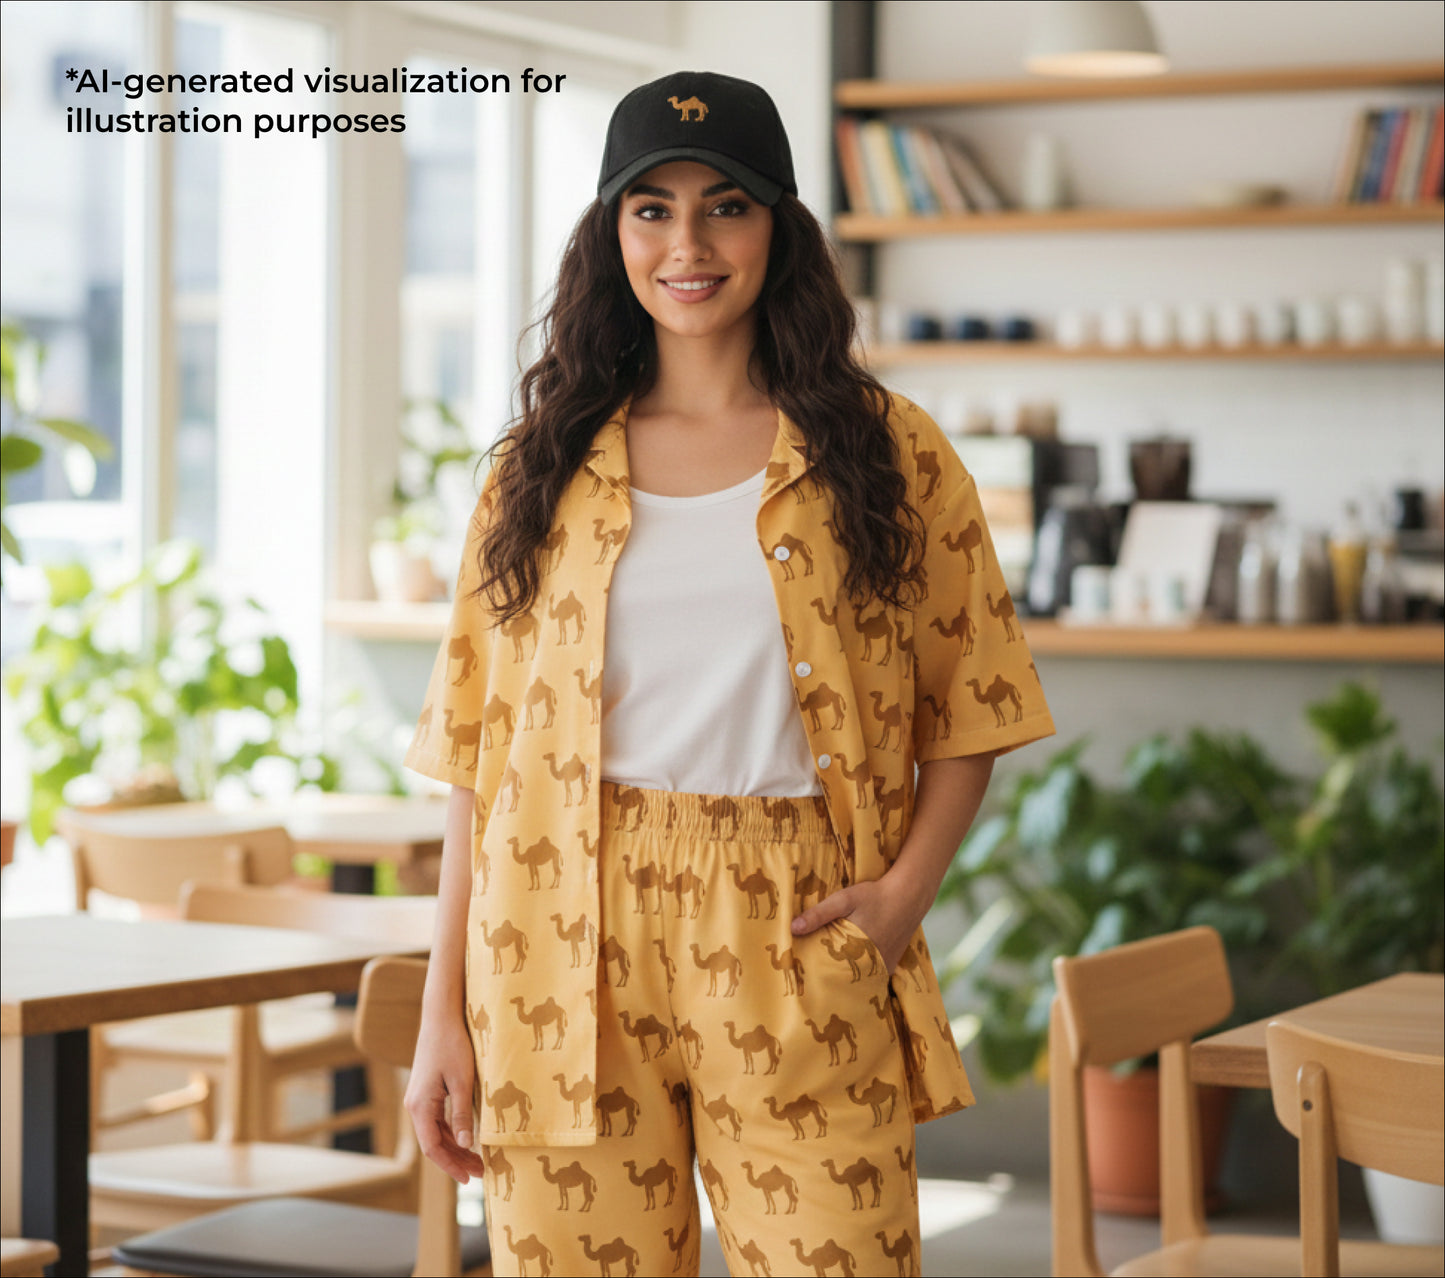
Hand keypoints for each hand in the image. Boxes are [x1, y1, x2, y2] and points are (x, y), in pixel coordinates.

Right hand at [405, 1012, 486, 1184]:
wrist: (440, 1016)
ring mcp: (418, 1098)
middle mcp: (414, 1105)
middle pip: (433, 1143)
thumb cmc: (452, 1045)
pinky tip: (466, 1138)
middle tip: (479, 1173)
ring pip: (435, 1133)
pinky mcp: (426, 1091)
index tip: (469, 1178)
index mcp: (420, 1106)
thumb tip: (465, 1144)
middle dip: (455, 1160)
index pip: (433, 1148)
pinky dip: (450, 1133)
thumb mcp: (462, 1081)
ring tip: (476, 1160)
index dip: (451, 1166)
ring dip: (454, 1147)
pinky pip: (436, 1120)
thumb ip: (462, 1114)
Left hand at [790, 872, 928, 973]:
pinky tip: (850, 970)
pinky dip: (862, 975)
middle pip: (845, 979)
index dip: (817, 976)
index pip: (831, 972)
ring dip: (846, 979)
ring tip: (829, 978)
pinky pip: (872, 977)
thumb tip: (793, 928)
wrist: (909, 895)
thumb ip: (819, 914)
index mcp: (857, 950)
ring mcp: (884, 966)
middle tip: (812, 982)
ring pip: (859, 980)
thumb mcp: (844, 900)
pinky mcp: (891, 965)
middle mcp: (872, 963)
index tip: (803, 978)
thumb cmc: (874, 896)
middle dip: (830, 980)